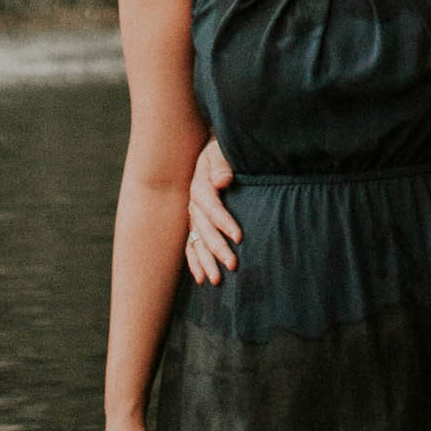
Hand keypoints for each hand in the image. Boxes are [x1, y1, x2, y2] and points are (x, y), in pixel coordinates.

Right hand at [184, 138, 240, 283]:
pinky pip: (191, 246)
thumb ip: (222, 164)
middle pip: (204, 229)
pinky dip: (194, 262)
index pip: (212, 207)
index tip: (239, 237)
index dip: (224, 222)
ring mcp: (192, 216)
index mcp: (200, 185)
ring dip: (206, 262)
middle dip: (218, 248)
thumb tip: (223, 181)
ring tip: (217, 280)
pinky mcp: (194, 224)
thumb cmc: (221, 150)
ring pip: (197, 242)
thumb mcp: (221, 151)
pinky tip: (201, 279)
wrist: (210, 150)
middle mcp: (193, 203)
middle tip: (233, 265)